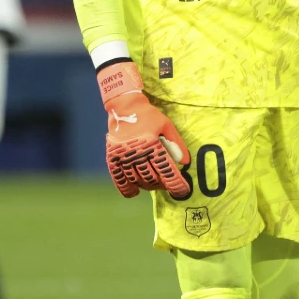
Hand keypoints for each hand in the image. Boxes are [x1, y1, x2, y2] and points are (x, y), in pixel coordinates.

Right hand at [99, 61, 190, 198]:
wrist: (124, 106)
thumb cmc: (148, 115)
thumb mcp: (166, 125)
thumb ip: (176, 143)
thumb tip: (185, 162)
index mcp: (152, 143)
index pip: (166, 170)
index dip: (176, 184)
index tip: (182, 190)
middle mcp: (137, 151)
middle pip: (153, 178)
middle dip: (164, 185)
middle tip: (168, 184)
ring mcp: (123, 156)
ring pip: (138, 180)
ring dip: (148, 186)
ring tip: (154, 184)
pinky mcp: (112, 157)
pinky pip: (119, 179)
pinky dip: (127, 189)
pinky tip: (135, 192)